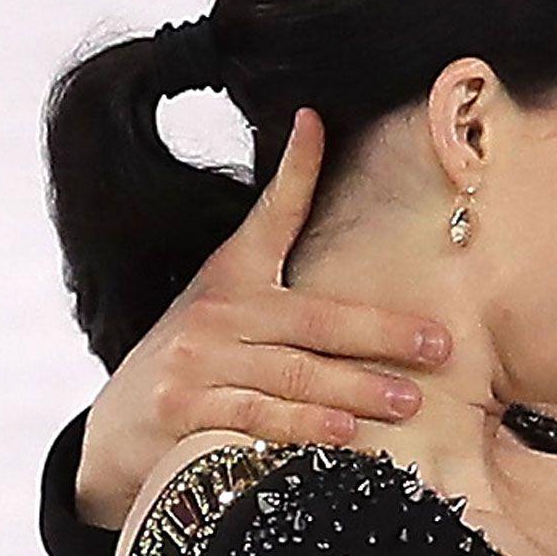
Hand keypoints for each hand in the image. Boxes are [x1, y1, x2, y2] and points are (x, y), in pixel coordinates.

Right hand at [73, 110, 454, 527]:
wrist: (118, 430)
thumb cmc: (197, 363)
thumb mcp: (226, 303)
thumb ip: (279, 271)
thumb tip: (341, 225)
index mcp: (231, 277)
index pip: (270, 215)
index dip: (293, 168)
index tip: (314, 121)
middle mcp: (214, 314)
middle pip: (313, 320)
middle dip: (382, 333)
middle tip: (438, 346)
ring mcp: (196, 364)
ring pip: (294, 376)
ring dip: (357, 389)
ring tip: (409, 400)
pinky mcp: (184, 413)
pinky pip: (257, 419)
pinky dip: (304, 428)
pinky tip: (344, 434)